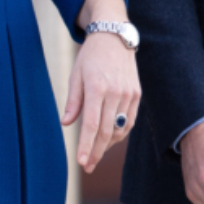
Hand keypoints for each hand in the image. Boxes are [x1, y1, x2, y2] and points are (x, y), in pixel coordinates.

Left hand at [62, 32, 140, 172]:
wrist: (114, 37)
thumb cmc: (90, 56)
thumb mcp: (76, 74)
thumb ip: (73, 101)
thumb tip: (66, 124)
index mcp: (97, 87)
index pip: (92, 124)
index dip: (86, 145)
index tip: (81, 162)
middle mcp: (115, 93)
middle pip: (107, 132)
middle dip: (96, 152)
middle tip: (87, 166)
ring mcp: (128, 95)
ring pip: (120, 129)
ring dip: (107, 145)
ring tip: (94, 154)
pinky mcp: (136, 95)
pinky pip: (129, 121)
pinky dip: (119, 133)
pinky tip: (108, 139)